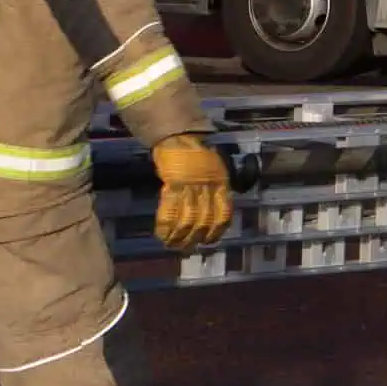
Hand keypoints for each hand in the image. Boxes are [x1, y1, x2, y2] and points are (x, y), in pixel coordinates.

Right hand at [151, 134, 233, 250]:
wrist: (180, 136)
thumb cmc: (198, 152)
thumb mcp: (217, 169)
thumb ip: (215, 188)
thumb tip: (211, 210)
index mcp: (222, 183)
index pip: (224, 213)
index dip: (217, 230)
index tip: (210, 242)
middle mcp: (209, 186)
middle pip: (205, 220)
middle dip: (196, 238)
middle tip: (188, 249)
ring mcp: (191, 185)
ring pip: (188, 219)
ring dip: (180, 236)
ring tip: (173, 246)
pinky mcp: (173, 184)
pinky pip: (170, 210)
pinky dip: (166, 225)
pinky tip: (162, 234)